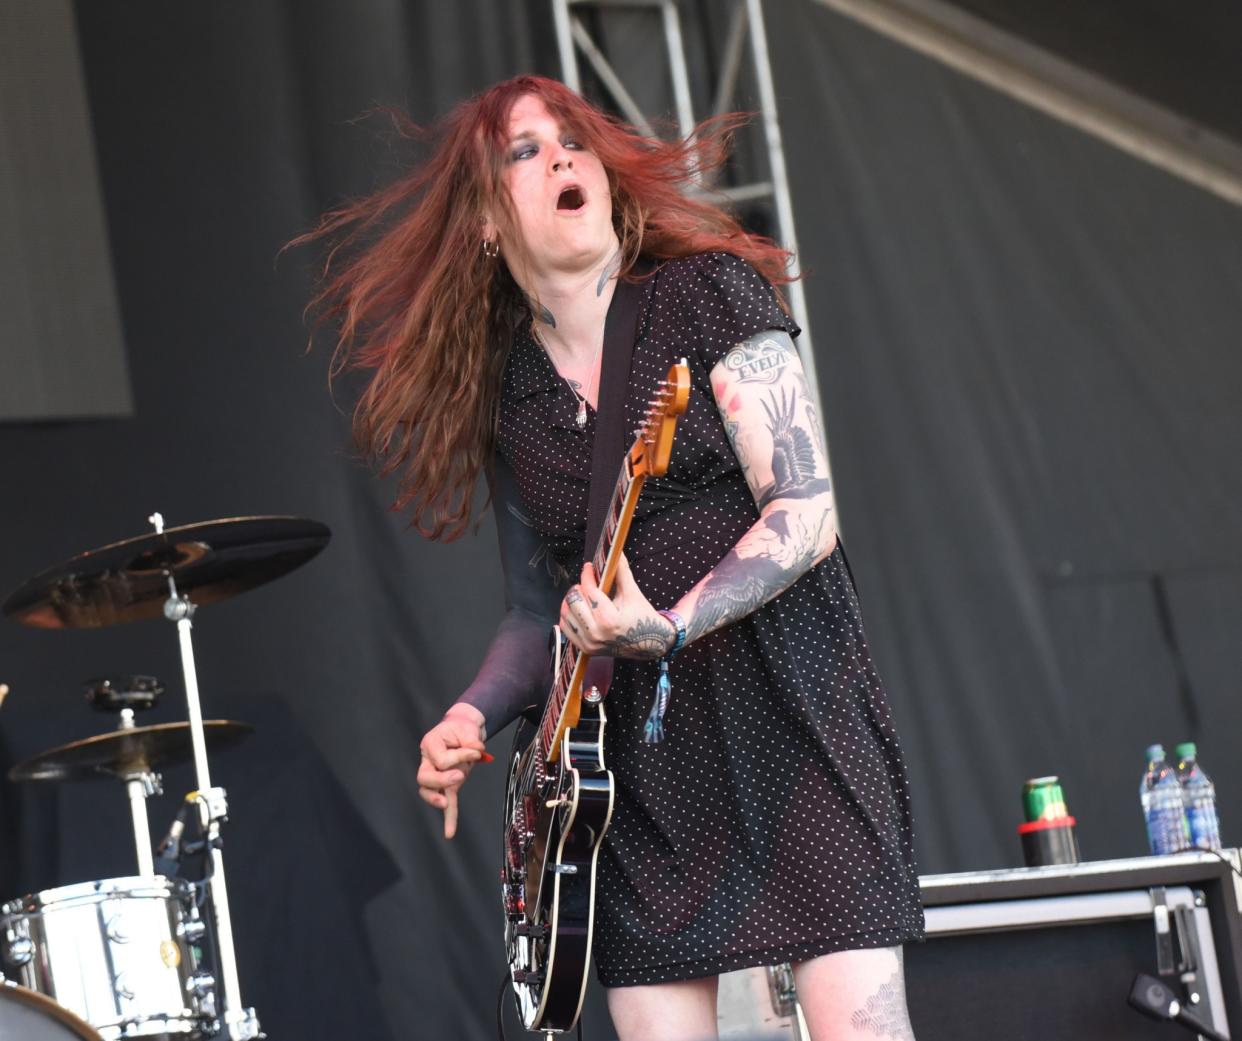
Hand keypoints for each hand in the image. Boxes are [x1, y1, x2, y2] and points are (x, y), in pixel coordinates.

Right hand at [417, 703, 487, 838]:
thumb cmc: (461, 728)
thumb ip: (471, 738)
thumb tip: (477, 749)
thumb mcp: (467, 728)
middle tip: (459, 776)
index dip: (460, 755)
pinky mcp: (448, 786)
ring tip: (445, 803)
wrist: (462, 730)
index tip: (476, 750)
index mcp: (430, 744)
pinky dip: (449, 818)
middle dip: (441, 780)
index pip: (441, 758)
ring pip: (428, 791)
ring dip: (436, 798)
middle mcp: (428, 761)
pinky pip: (446, 803)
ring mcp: (436, 775)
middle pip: (424, 777)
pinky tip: (450, 833)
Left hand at [559, 555, 675, 659]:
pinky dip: (568, 616)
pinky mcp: (585, 648)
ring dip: (571, 601)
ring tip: (582, 596)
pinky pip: (565, 628)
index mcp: (608, 619)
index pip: (588, 590)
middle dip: (578, 588)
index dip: (586, 574)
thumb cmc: (642, 616)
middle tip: (586, 583)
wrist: (649, 643)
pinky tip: (578, 609)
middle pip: (572, 601)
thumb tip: (616, 552)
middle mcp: (596, 633)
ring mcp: (589, 643)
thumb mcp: (632, 593)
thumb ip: (621, 571)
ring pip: (565, 614)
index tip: (588, 567)